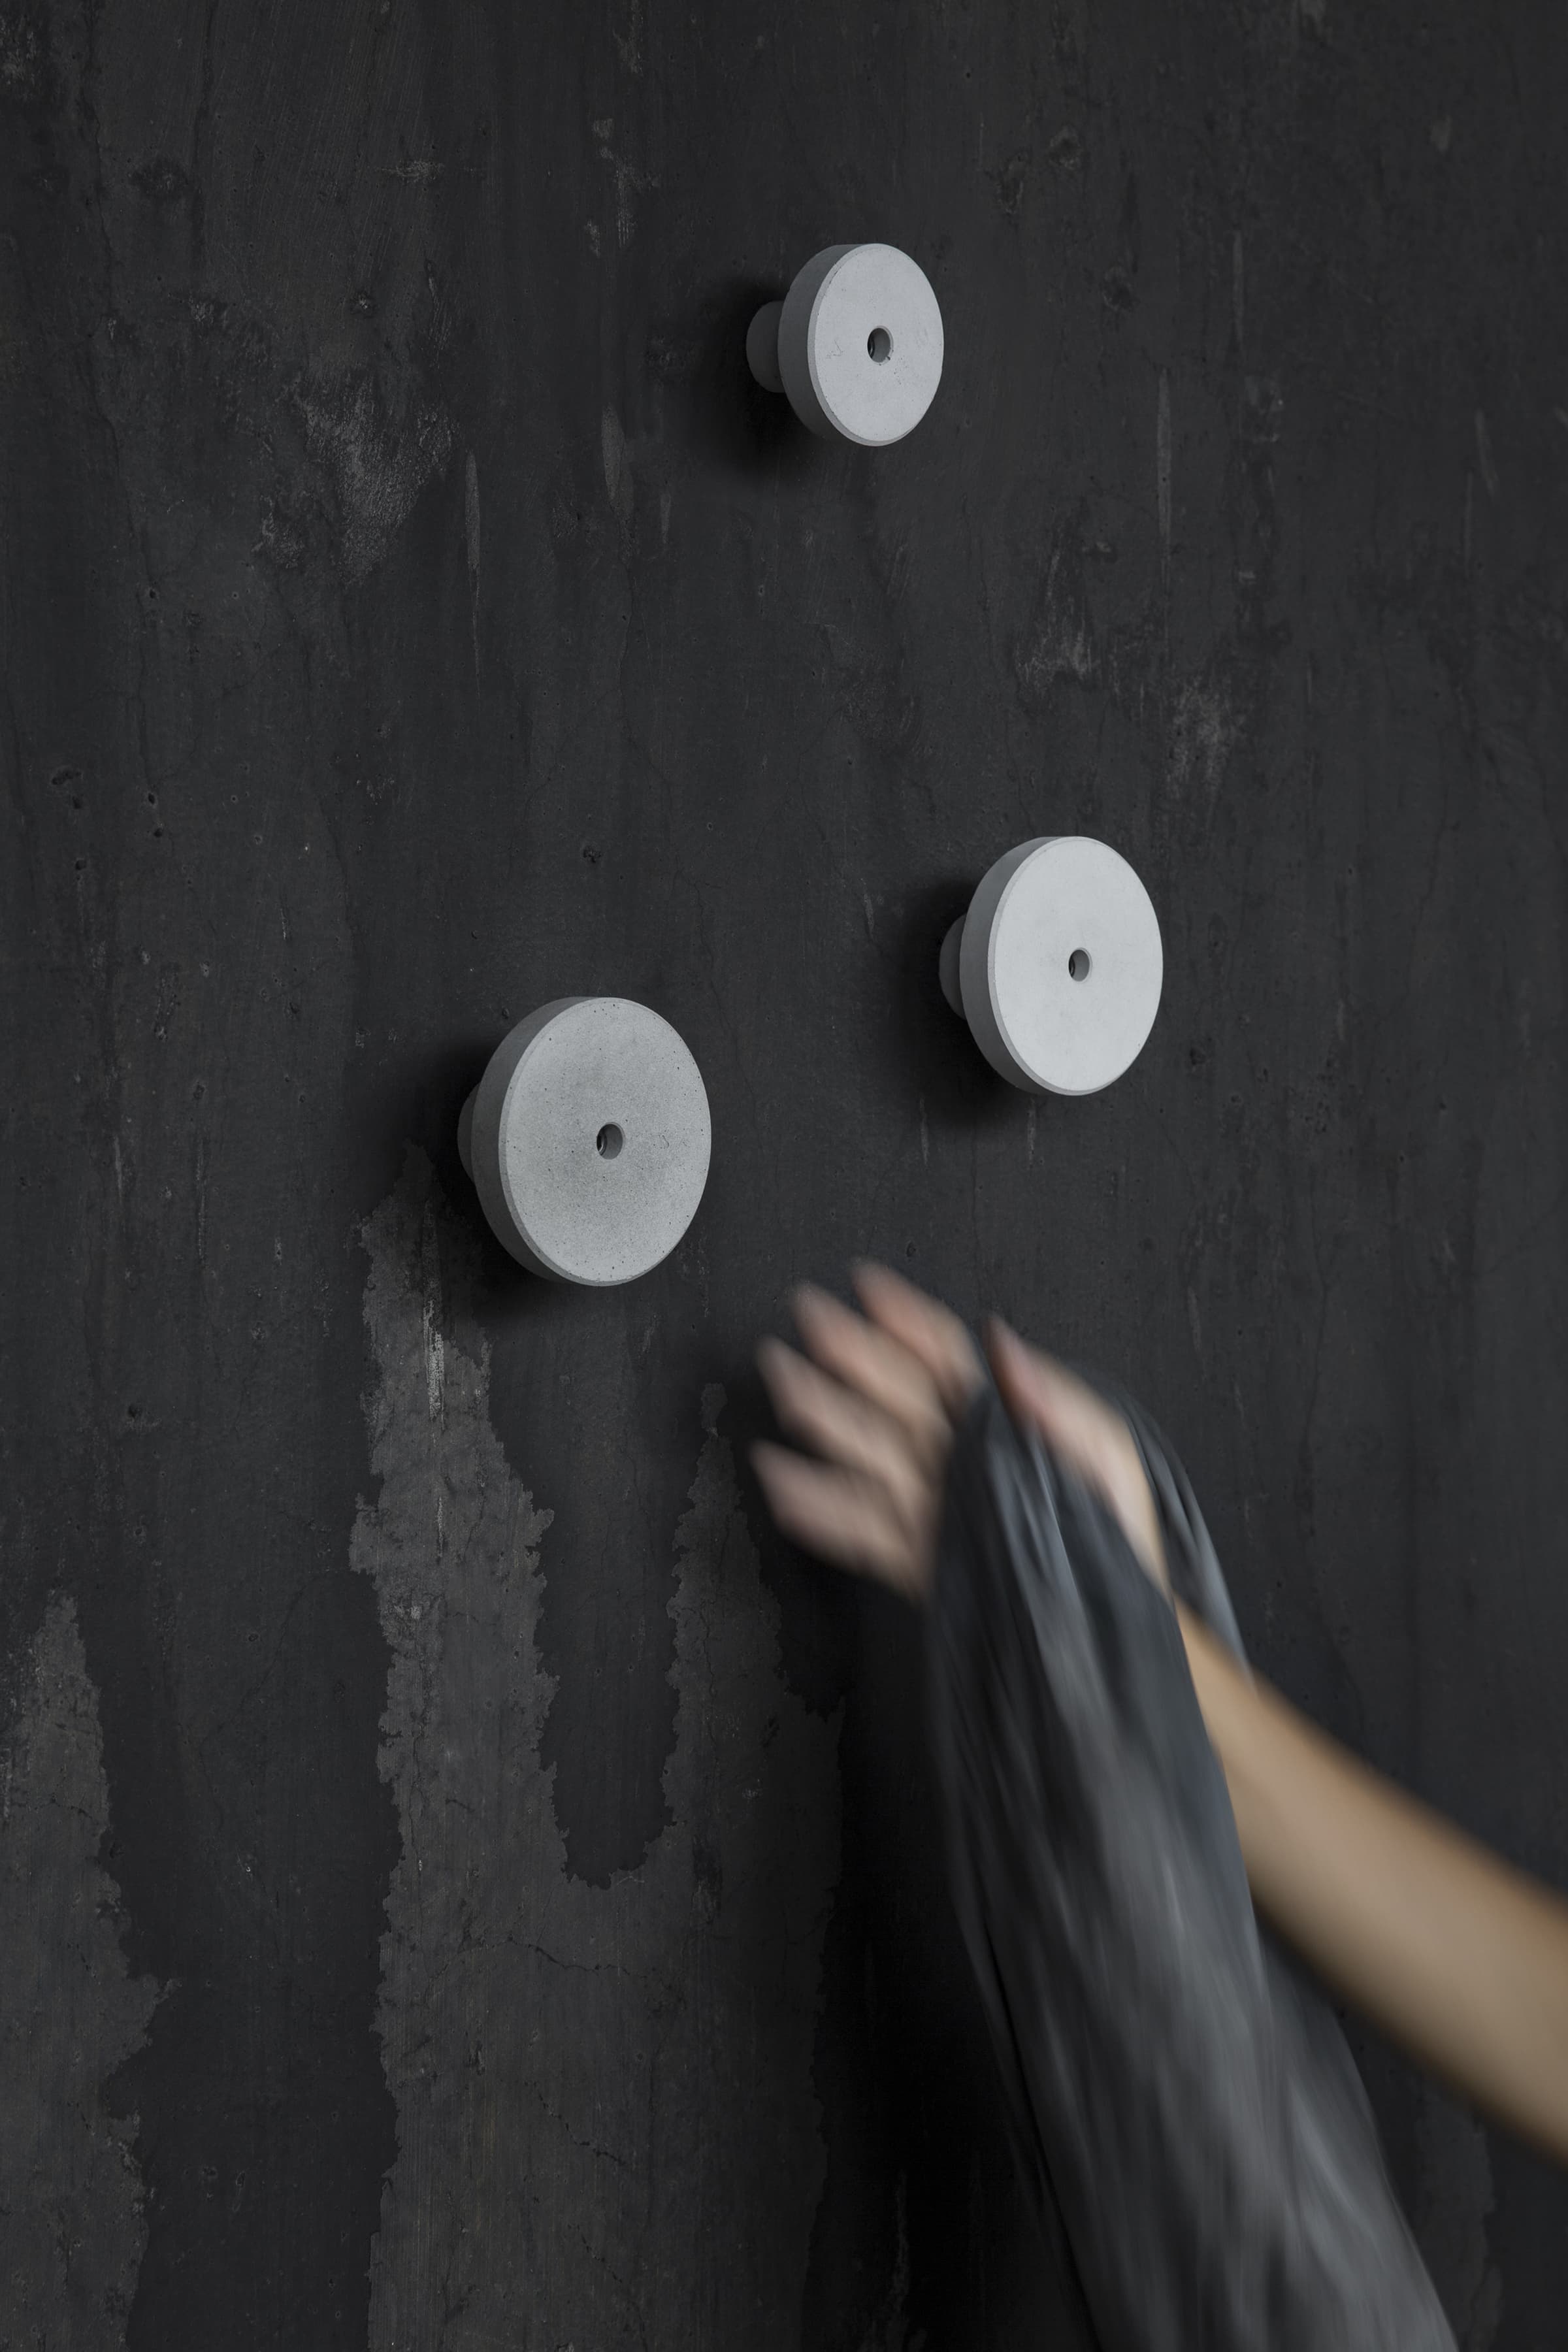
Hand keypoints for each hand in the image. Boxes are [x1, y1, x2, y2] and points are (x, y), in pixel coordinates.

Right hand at [752, 1264, 1166, 1604]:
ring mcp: (940, 1507)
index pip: (944, 1358)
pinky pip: (866, 1531)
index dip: (905, 1318)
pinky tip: (786, 1487)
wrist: (1123, 1620)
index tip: (865, 1285)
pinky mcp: (928, 1560)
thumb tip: (1000, 1342)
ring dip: (825, 1420)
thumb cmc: (1121, 1532)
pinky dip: (823, 1510)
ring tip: (784, 1391)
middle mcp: (962, 1458)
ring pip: (870, 1457)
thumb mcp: (1104, 1451)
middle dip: (849, 1355)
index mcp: (1004, 1420)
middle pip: (894, 1397)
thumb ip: (1053, 1399)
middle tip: (805, 1318)